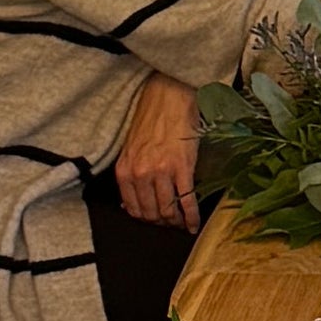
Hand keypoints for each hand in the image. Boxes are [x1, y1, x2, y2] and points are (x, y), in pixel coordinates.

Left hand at [114, 70, 200, 232]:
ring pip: (168, 211)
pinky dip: (192, 216)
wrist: (169, 97)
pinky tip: (194, 224)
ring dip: (177, 222)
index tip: (156, 221)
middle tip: (172, 224)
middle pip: (152, 213)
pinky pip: (187, 200)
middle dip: (163, 223)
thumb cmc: (151, 119)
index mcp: (125, 170)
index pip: (133, 209)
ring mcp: (162, 172)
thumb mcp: (131, 149)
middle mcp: (140, 174)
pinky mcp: (182, 168)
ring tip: (183, 223)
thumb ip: (130, 176)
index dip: (147, 220)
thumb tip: (130, 204)